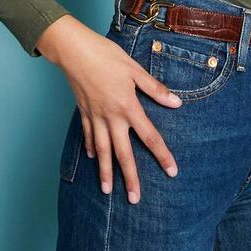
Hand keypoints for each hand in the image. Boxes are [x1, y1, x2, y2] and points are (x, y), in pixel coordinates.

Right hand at [36, 14, 181, 203]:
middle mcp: (111, 117)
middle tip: (134, 199)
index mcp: (128, 106)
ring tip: (107, 190)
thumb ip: (154, 89)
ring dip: (105, 171)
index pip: (149, 136)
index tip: (171, 172)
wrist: (75, 51)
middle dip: (129, 177)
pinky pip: (88, 134)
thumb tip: (176, 103)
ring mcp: (95, 116)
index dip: (162, 155)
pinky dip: (91, 147)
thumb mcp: (134, 69)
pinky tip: (93, 157)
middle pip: (123, 153)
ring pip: (102, 150)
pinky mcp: (83, 111)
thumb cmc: (106, 56)